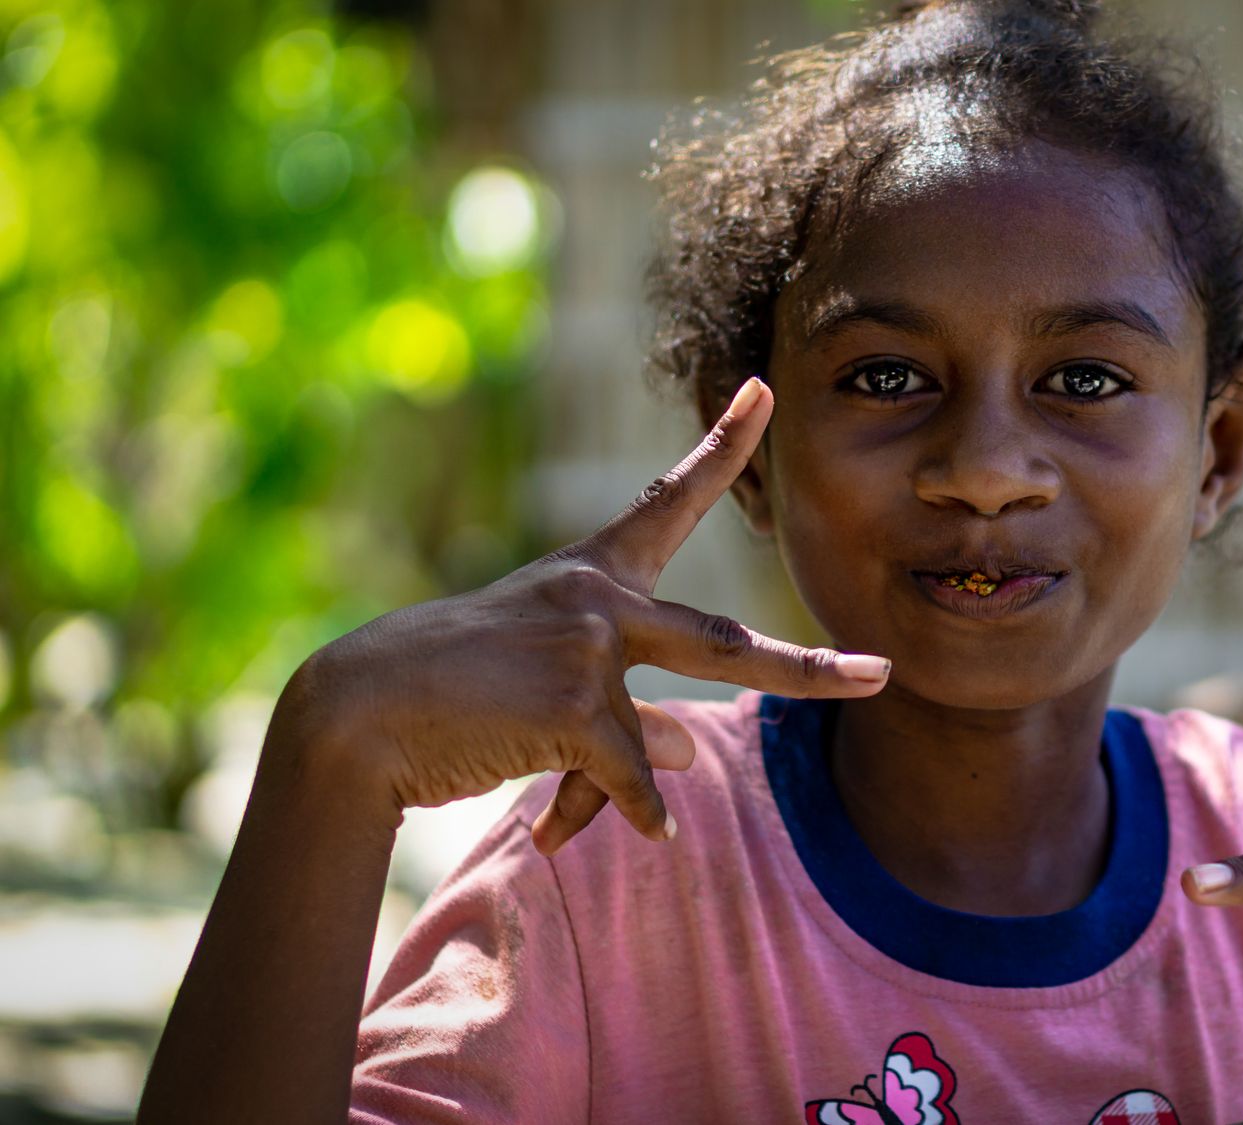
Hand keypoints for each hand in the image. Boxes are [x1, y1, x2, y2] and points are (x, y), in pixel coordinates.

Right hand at [279, 378, 889, 853]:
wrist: (357, 713)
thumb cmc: (449, 694)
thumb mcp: (546, 686)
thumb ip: (622, 712)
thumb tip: (690, 755)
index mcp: (592, 575)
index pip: (668, 499)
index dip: (722, 446)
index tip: (765, 390)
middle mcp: (598, 600)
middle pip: (727, 642)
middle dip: (810, 669)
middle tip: (879, 675)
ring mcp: (587, 648)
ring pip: (668, 730)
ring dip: (650, 783)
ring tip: (627, 824)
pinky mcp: (571, 706)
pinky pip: (625, 778)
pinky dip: (618, 814)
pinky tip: (572, 837)